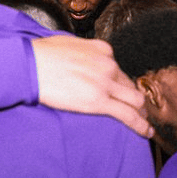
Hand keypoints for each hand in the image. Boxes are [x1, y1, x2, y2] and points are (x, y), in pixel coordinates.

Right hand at [32, 36, 152, 138]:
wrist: (30, 65)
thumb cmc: (40, 55)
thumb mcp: (68, 44)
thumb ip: (81, 53)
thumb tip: (79, 60)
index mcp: (102, 50)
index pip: (119, 70)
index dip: (122, 84)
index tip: (121, 93)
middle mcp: (109, 64)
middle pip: (130, 85)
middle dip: (134, 99)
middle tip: (137, 111)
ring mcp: (106, 83)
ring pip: (135, 100)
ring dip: (141, 112)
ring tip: (145, 124)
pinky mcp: (100, 101)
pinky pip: (128, 115)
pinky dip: (140, 125)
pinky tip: (146, 133)